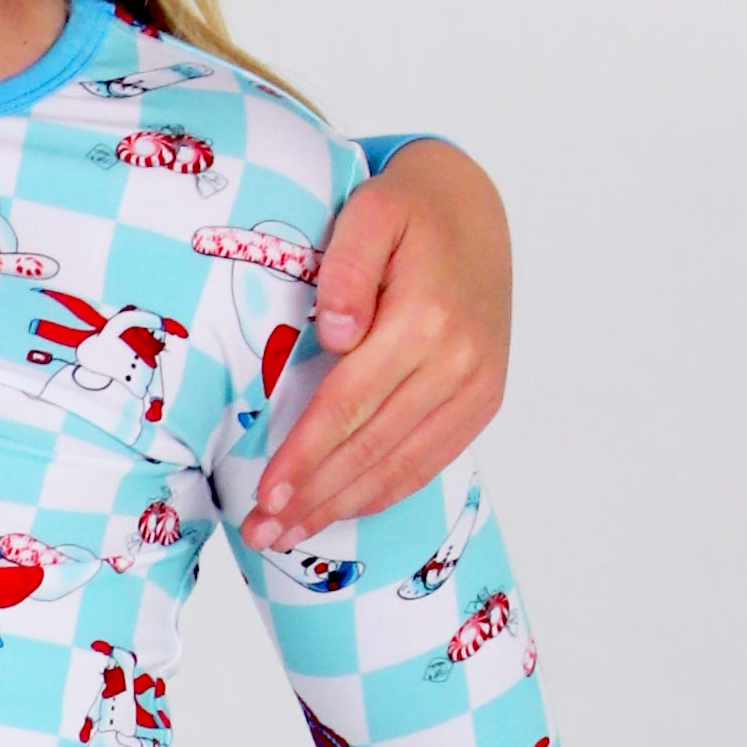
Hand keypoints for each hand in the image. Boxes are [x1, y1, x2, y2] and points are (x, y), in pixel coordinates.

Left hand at [254, 136, 512, 540]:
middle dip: (313, 498)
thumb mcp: (372, 211)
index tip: (266, 494)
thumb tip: (337, 334)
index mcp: (426, 320)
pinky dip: (383, 493)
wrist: (476, 210)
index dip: (306, 456)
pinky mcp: (484, 401)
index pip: (349, 405)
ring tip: (289, 536)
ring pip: (401, 467)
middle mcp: (459, 363)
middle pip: (371, 448)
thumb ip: (349, 267)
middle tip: (262, 533)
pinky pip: (429, 462)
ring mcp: (477, 388)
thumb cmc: (410, 211)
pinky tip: (342, 509)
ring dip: (343, 507)